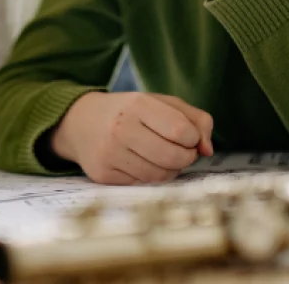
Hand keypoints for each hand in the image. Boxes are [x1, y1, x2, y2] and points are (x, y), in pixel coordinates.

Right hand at [50, 92, 213, 184]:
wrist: (80, 122)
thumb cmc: (129, 112)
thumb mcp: (161, 103)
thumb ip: (195, 119)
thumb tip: (208, 150)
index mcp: (137, 105)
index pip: (181, 130)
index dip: (193, 138)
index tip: (188, 137)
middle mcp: (120, 129)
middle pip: (173, 157)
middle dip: (186, 157)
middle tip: (182, 151)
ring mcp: (109, 153)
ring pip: (159, 175)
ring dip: (170, 169)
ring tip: (163, 157)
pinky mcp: (103, 174)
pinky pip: (141, 184)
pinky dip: (150, 177)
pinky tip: (143, 163)